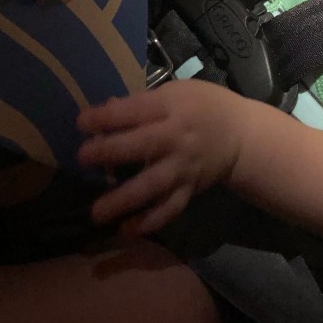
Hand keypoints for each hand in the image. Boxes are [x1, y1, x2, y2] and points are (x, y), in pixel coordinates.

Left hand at [78, 80, 245, 235]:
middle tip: (82, 159)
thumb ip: (140, 103)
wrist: (242, 135)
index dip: (106, 117)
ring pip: (153, 185)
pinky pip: (170, 208)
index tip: (81, 123)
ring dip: (124, 199)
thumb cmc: (202, 105)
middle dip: (109, 152)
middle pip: (141, 146)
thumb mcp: (175, 92)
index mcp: (171, 108)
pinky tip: (128, 230)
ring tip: (96, 213)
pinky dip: (151, 221)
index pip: (134, 111)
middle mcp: (177, 138)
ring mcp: (184, 167)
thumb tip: (103, 112)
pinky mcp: (190, 189)